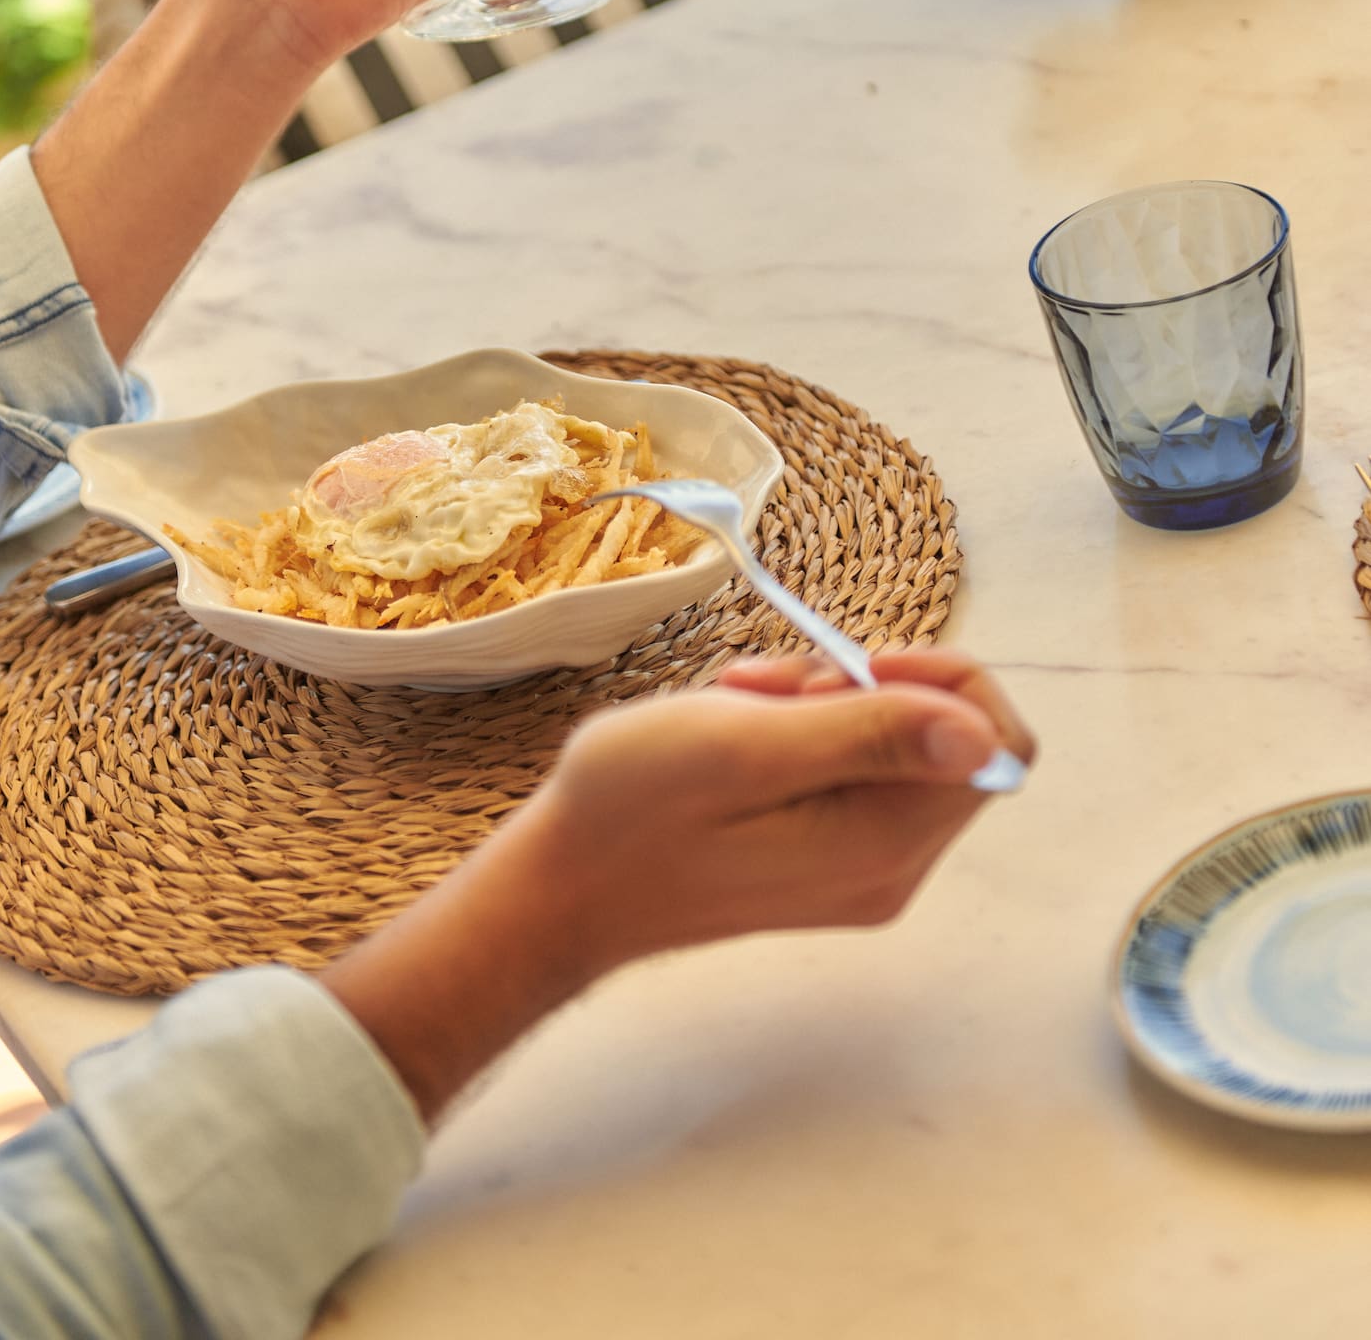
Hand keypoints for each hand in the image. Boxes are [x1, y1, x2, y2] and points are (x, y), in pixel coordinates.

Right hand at [320, 650, 1035, 1119]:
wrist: (561, 888)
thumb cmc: (631, 809)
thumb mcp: (744, 748)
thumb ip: (868, 736)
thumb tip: (981, 732)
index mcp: (883, 844)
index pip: (994, 741)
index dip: (938, 679)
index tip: (848, 666)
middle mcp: (892, 869)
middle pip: (948, 740)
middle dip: (869, 685)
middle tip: (771, 687)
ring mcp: (861, 872)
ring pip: (897, 747)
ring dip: (825, 702)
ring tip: (739, 705)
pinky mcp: (826, 864)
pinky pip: (856, 772)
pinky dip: (806, 732)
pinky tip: (738, 730)